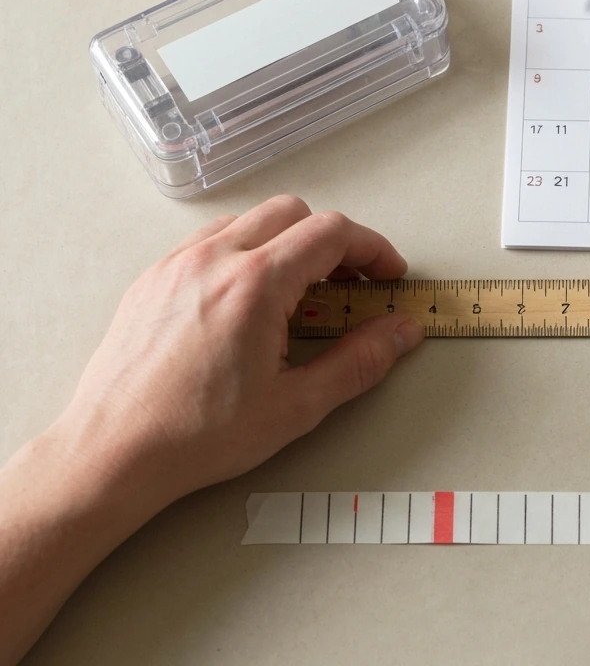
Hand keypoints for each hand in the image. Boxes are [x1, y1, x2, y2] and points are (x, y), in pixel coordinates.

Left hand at [0, 196, 424, 663]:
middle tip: (353, 282)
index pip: (332, 233)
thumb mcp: (297, 406)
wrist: (113, 453)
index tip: (388, 275)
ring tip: (303, 292)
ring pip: (250, 220)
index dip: (373, 250)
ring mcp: (178, 265)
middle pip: (294, 212)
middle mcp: (214, 259)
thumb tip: (400, 333)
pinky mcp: (153, 279)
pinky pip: (211, 241)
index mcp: (255, 284)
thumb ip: (360, 361)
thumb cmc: (195, 435)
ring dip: (288, 242)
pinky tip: (252, 300)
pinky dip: (245, 252)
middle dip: (334, 240)